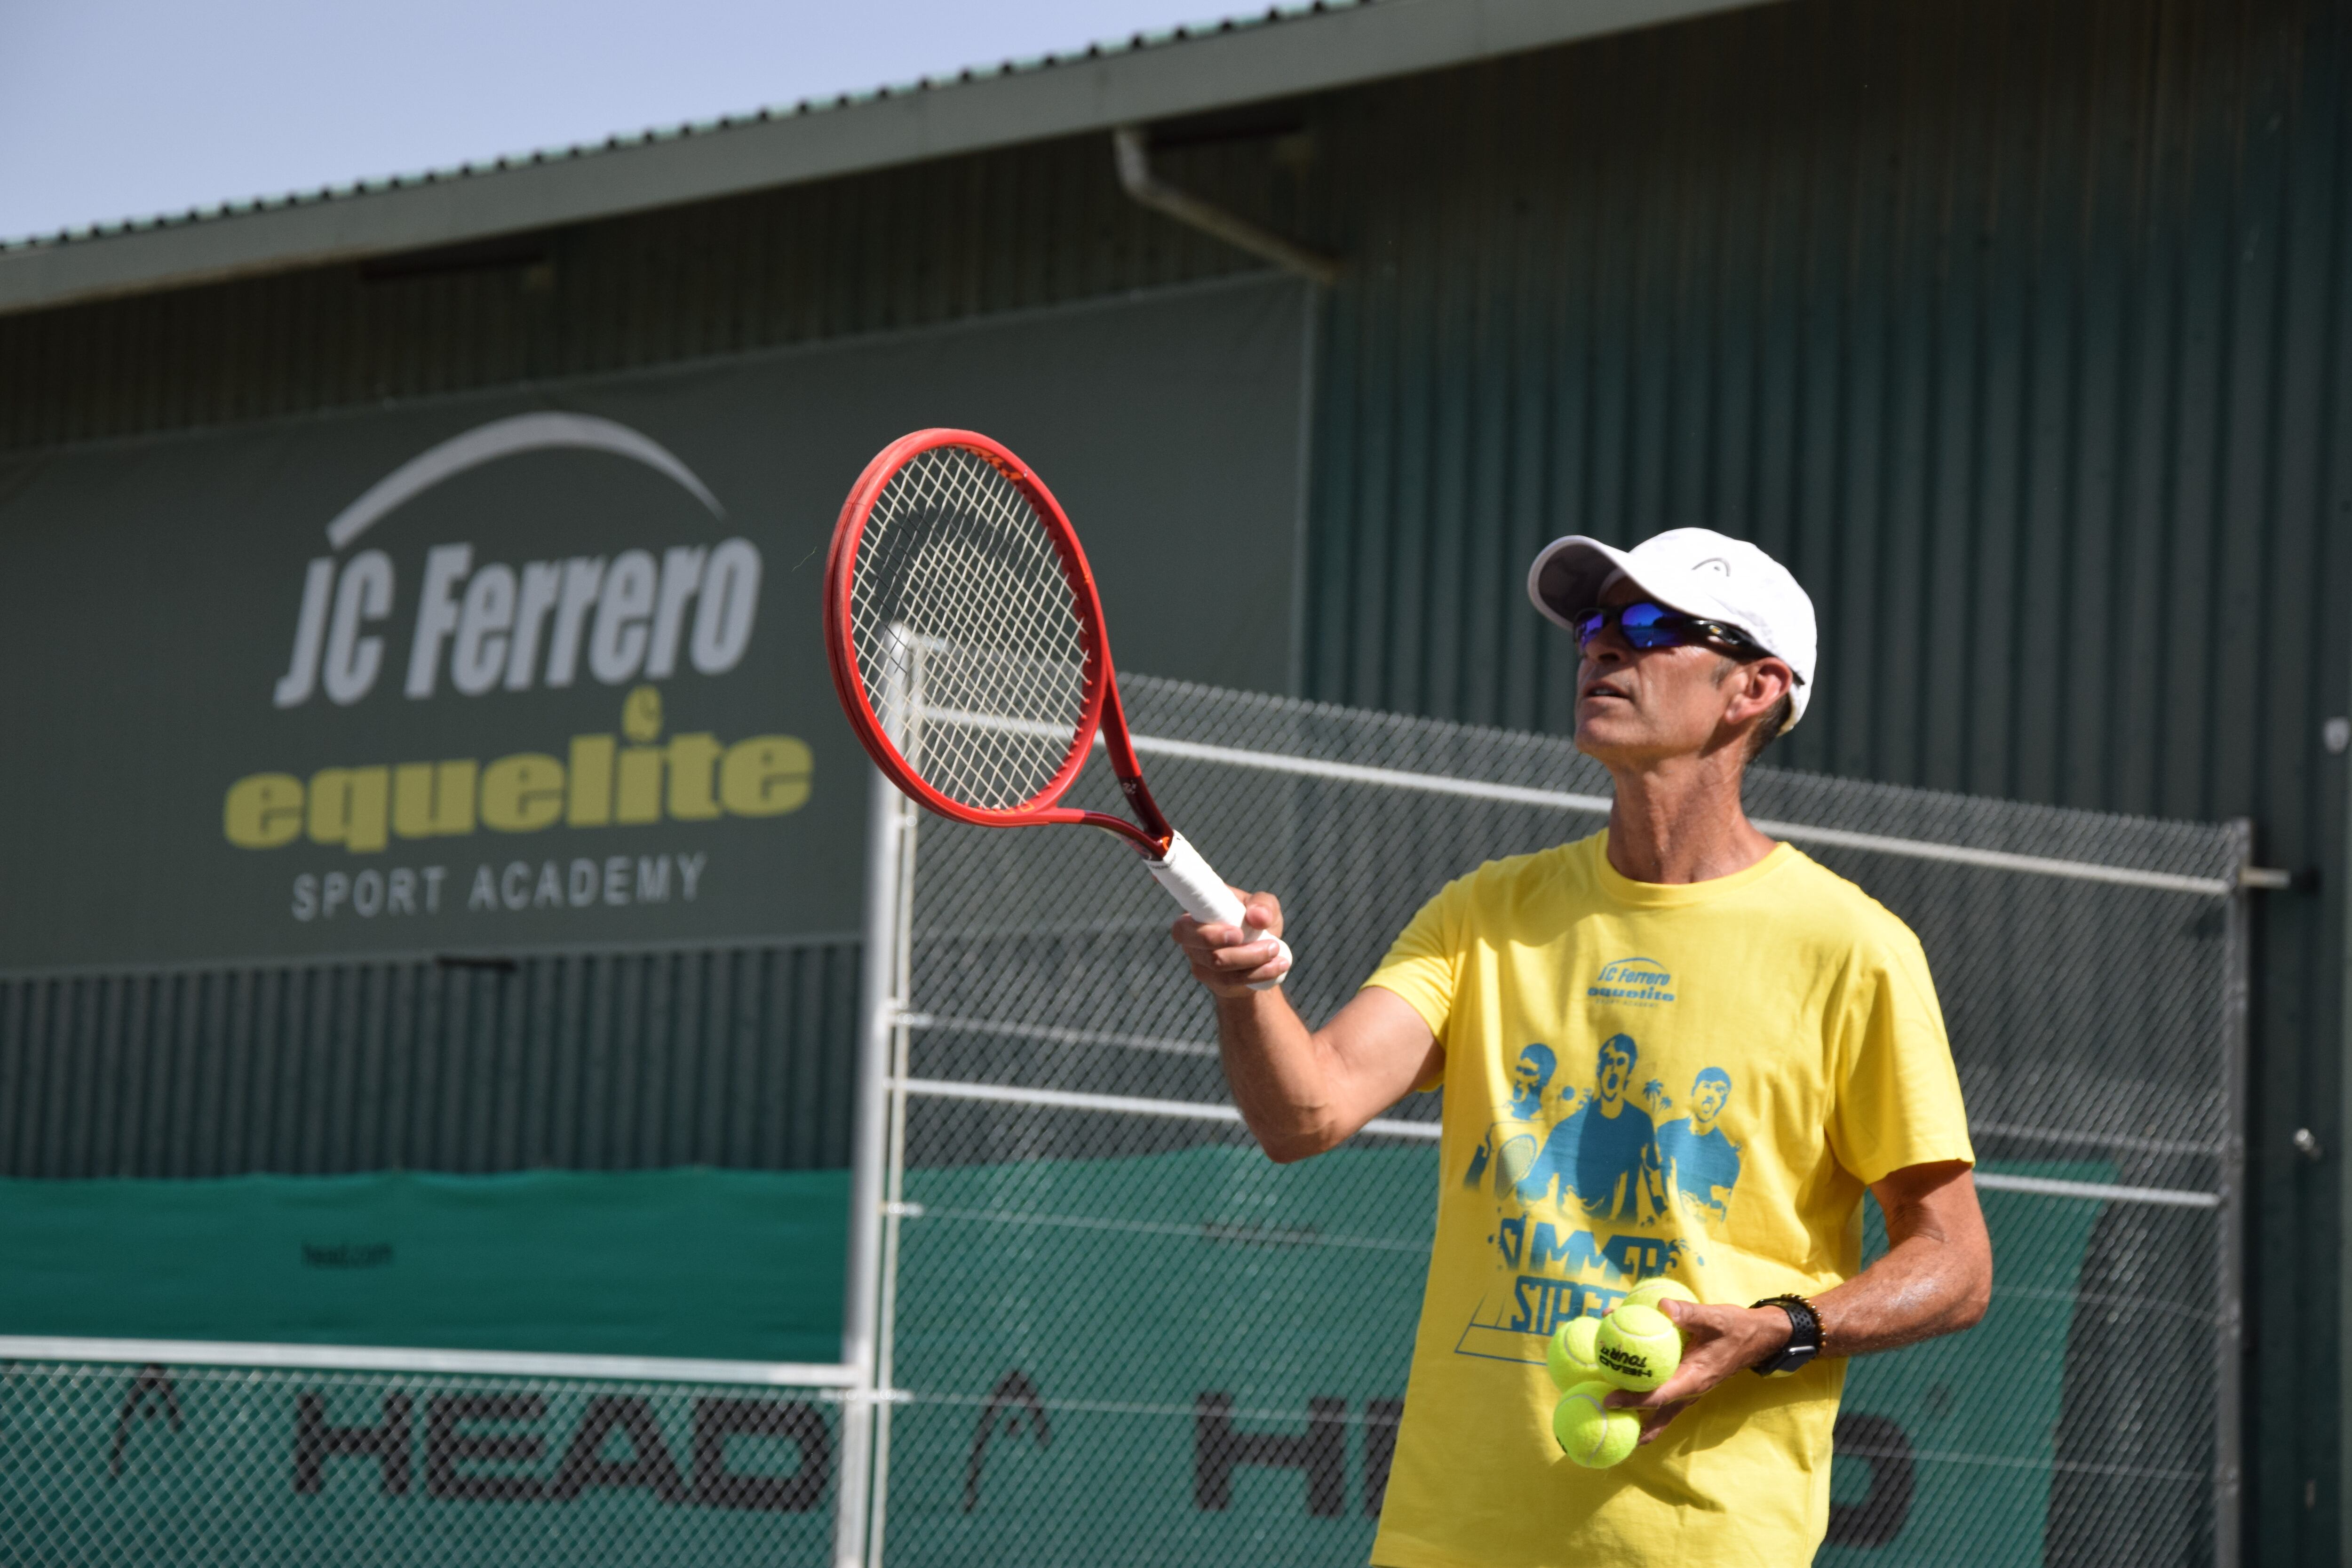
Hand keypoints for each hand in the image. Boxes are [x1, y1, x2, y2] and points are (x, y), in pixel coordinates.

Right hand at [1169, 890, 1289, 997]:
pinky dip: (1259, 974)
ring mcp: (1201, 964)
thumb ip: (1263, 904)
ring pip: (1221, 969)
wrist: (1260, 954)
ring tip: (1278, 952)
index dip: (1207, 934)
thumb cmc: (1256, 922)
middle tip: (1271, 946)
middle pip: (1205, 953)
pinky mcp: (1214, 982)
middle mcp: (1192, 942)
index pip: (1182, 928)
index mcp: (1196, 916)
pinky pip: (1233, 982)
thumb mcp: (1265, 907)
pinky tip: (1278, 966)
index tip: (1238, 933)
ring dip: (1255, 962)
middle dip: (1238, 952)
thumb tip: (1257, 917)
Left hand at [1604, 1300, 1789, 1442]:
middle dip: (1630, 1423)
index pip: (1658, 1396)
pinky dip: (1645, 1398)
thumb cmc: (1736, 1328)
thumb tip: (1662, 1306)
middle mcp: (1689, 1391)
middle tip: (1601, 1425)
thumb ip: (1689, 1313)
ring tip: (1609, 1424)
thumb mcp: (1715, 1317)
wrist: (1757, 1338)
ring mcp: (1689, 1390)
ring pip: (1660, 1412)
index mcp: (1693, 1379)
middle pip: (1655, 1414)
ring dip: (1637, 1418)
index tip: (1607, 1400)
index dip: (1632, 1400)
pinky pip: (1663, 1397)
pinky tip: (1626, 1390)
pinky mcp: (1687, 1383)